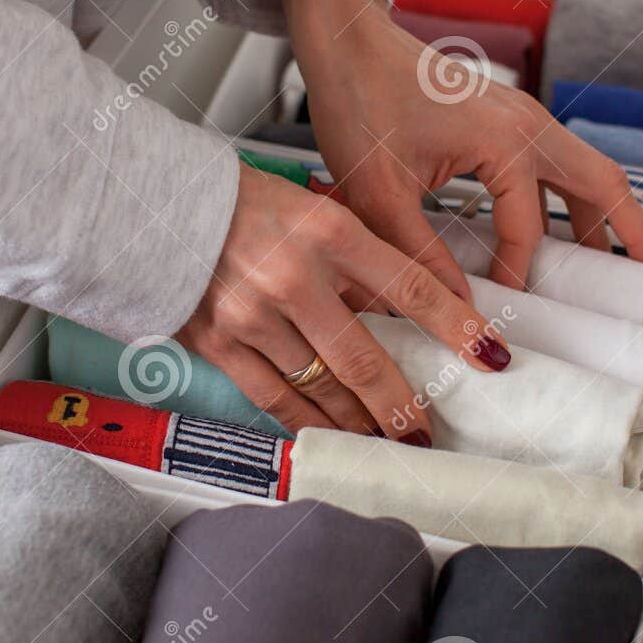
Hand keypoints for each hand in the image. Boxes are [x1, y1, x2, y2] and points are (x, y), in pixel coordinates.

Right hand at [177, 166, 510, 439]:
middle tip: (428, 433)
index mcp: (328, 229)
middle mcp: (293, 275)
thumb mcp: (312, 209)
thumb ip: (354, 260)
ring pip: (322, 387)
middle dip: (404, 406)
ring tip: (386, 441)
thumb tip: (402, 312)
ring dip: (360, 422)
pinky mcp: (218, 343)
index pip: (410, 286)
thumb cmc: (240, 201)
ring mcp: (253, 314)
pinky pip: (274, 399)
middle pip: (366, 358)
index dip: (456, 325)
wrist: (153, 202)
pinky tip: (333, 437)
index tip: (489, 354)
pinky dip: (309, 424)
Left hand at [263, 0, 642, 293]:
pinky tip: (563, 230)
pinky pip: (556, 164)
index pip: (530, 231)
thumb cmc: (358, 102)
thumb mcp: (378, 193)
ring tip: (617, 268)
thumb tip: (456, 308)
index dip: (519, 278)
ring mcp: (523, 115)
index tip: (504, 314)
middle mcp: (529, 123)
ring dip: (606, 218)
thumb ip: (419, 256)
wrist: (346, 42)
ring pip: (586, 172)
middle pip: (605, 186)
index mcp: (506, 141)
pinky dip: (573, 200)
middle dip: (635, 237)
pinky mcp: (507, 116)